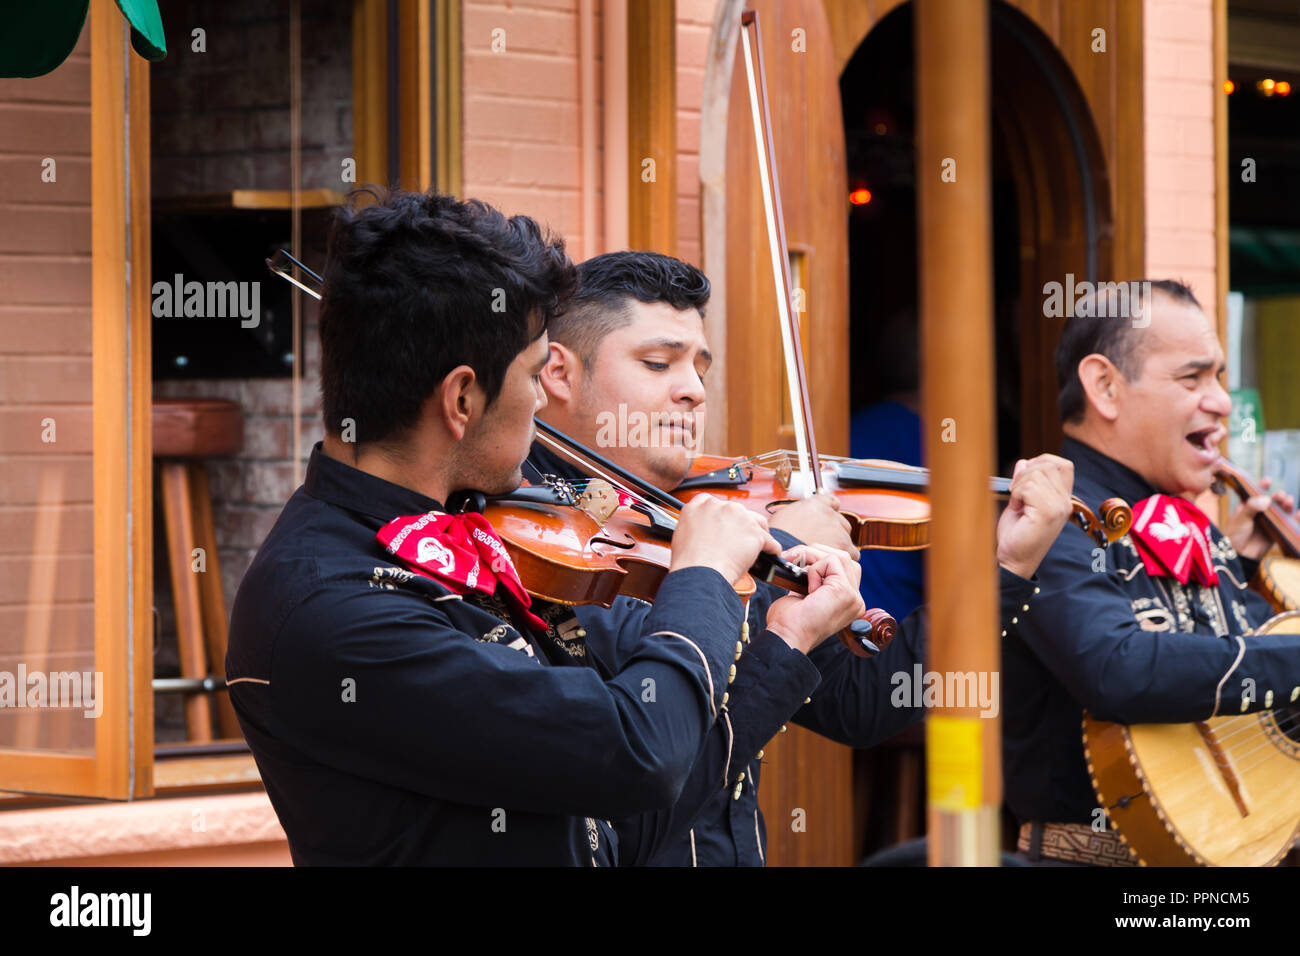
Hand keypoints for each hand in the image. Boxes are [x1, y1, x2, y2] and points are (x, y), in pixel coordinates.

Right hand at [670, 493, 780, 584]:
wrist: (700, 573)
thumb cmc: (690, 562)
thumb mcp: (682, 534)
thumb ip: (696, 526)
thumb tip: (704, 532)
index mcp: (701, 505)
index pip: (714, 502)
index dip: (721, 515)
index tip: (724, 523)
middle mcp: (722, 506)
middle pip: (738, 511)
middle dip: (740, 525)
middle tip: (739, 540)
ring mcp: (740, 517)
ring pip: (757, 521)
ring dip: (758, 532)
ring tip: (759, 545)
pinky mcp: (755, 532)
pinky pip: (769, 540)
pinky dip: (771, 548)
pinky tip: (771, 553)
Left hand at [764, 544, 865, 654]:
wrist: (787, 637)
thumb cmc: (790, 621)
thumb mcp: (805, 595)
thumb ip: (814, 578)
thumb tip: (806, 558)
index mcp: (847, 602)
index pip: (843, 568)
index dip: (820, 561)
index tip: (799, 564)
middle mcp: (855, 600)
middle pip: (844, 559)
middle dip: (816, 553)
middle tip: (793, 558)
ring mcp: (853, 597)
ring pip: (839, 556)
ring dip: (813, 556)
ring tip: (796, 568)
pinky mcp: (845, 591)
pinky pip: (832, 561)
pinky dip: (815, 567)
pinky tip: (807, 585)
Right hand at [766, 492, 856, 555]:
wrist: (781, 555)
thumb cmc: (777, 540)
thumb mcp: (782, 517)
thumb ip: (796, 513)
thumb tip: (798, 516)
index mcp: (815, 504)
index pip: (831, 501)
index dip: (830, 510)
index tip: (827, 516)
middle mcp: (829, 514)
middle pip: (840, 521)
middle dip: (833, 532)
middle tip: (821, 543)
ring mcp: (838, 530)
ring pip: (846, 537)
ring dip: (838, 545)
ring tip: (824, 556)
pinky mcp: (843, 546)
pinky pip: (851, 552)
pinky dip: (844, 557)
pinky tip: (832, 562)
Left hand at [995, 454, 1074, 578]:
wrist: (1014, 560)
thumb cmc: (1017, 535)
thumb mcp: (1020, 502)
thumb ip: (1025, 482)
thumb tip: (1024, 462)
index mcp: (1062, 499)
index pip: (1064, 465)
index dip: (1043, 461)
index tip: (1025, 476)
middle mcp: (1065, 502)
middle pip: (1049, 465)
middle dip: (1026, 472)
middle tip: (1016, 492)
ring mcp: (1059, 507)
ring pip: (1037, 474)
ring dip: (1019, 485)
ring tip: (1017, 503)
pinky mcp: (1048, 513)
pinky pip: (1029, 487)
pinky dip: (1017, 494)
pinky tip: (1017, 508)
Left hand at [1225, 477, 1295, 560]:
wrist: (1239, 555)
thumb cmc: (1234, 535)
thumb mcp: (1240, 518)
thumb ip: (1252, 508)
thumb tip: (1266, 498)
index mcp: (1248, 505)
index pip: (1256, 492)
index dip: (1262, 486)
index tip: (1267, 480)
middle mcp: (1260, 511)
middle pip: (1273, 500)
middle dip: (1278, 495)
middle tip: (1279, 495)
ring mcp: (1269, 521)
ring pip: (1281, 509)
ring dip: (1286, 504)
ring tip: (1287, 501)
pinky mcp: (1276, 530)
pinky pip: (1287, 522)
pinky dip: (1293, 517)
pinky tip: (1297, 514)